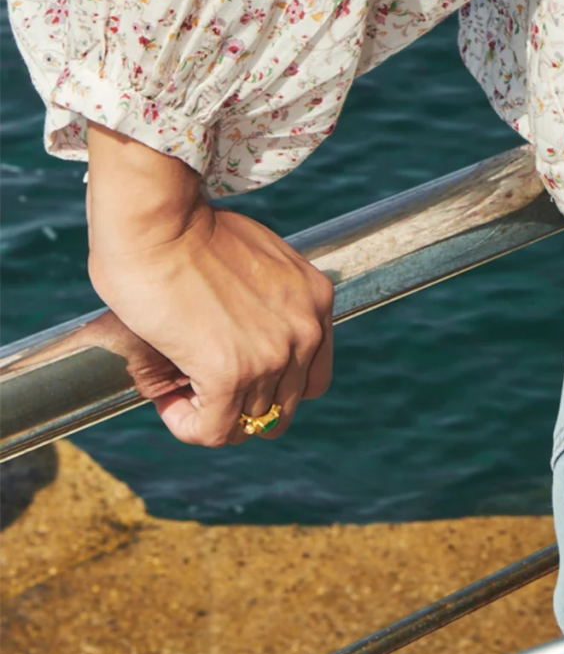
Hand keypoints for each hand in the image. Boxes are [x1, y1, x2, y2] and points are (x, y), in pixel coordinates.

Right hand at [85, 128, 334, 446]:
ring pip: (247, 423)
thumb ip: (267, 302)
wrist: (157, 222)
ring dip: (210, 412)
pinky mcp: (230, 374)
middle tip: (200, 382)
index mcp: (316, 298)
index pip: (310, 375)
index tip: (229, 368)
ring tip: (177, 384)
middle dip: (241, 403)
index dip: (270, 384)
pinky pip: (212, 431)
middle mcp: (306, 329)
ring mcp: (273, 354)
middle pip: (283, 406)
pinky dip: (187, 424)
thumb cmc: (189, 231)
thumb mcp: (257, 261)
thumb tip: (241, 336)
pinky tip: (168, 400)